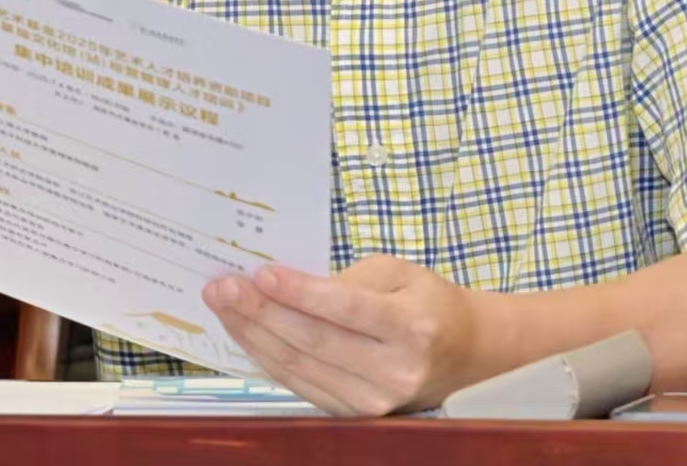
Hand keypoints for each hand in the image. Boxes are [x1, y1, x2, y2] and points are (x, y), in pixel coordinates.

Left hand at [202, 254, 486, 416]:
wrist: (463, 353)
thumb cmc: (426, 302)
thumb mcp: (399, 271)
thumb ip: (349, 279)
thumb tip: (288, 286)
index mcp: (411, 327)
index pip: (346, 311)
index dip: (300, 293)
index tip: (260, 272)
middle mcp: (394, 372)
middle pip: (314, 342)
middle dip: (262, 312)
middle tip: (224, 286)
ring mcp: (373, 402)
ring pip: (299, 367)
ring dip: (254, 334)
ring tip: (223, 303)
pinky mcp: (354, 415)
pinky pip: (300, 384)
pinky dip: (267, 356)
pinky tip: (246, 331)